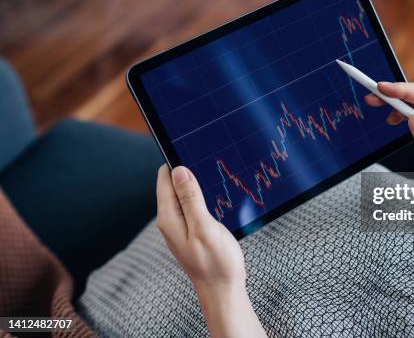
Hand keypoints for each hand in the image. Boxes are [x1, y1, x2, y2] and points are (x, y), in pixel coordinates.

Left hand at [156, 165, 266, 336]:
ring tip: (213, 174)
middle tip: (207, 159)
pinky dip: (202, 197)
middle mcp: (170, 220)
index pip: (164, 178)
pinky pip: (192, 205)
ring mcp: (180, 226)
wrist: (223, 290)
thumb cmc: (216, 262)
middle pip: (173, 184)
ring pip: (185, 194)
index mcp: (169, 217)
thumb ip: (191, 199)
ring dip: (197, 184)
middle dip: (187, 171)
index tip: (190, 148)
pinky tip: (215, 195)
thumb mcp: (204, 227)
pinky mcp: (192, 230)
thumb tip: (179, 170)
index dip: (176, 162)